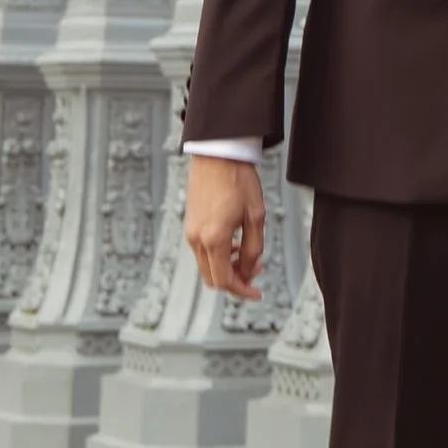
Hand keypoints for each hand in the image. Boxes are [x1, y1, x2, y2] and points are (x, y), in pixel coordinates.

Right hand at [183, 154, 266, 299]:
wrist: (217, 155)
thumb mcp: (255, 217)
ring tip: (248, 255)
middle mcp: (196, 239)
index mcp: (213, 239)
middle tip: (256, 272)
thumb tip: (248, 272)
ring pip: (207, 266)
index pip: (224, 280)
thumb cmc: (239, 181)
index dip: (242, 291)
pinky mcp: (190, 224)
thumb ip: (253, 250)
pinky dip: (218, 256)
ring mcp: (190, 232)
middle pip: (212, 278)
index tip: (257, 293)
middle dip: (235, 281)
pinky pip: (202, 251)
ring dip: (226, 268)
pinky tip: (234, 244)